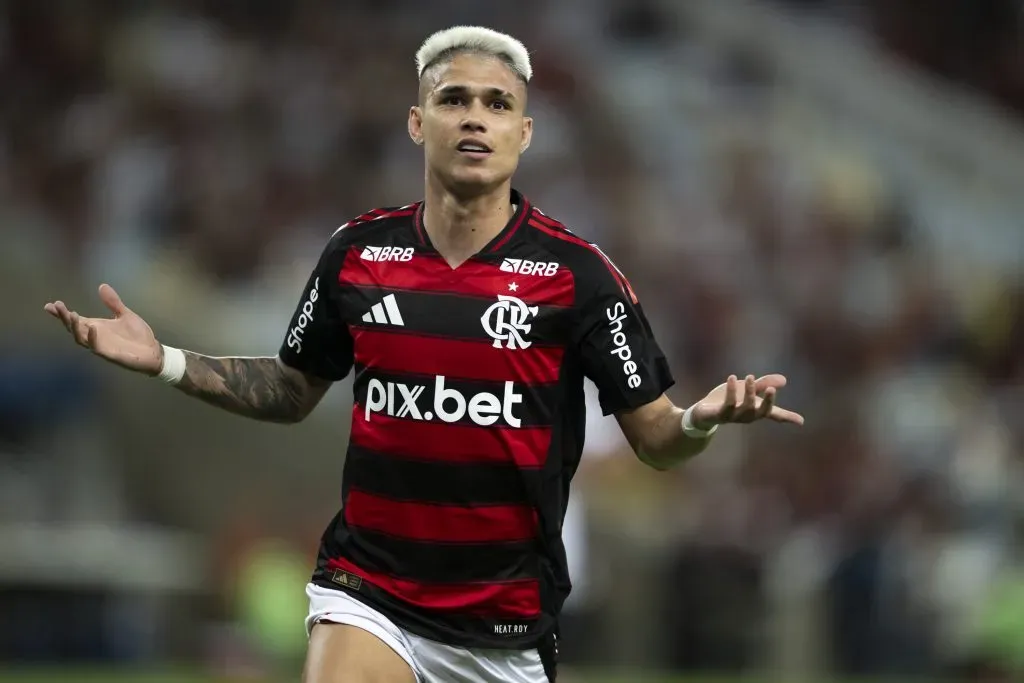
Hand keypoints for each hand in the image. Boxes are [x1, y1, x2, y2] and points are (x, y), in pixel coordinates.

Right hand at [44, 284, 162, 375]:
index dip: (62, 314)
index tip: (49, 305)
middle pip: (73, 328)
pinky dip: (93, 338)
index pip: (75, 319)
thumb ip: (113, 302)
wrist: (153, 352)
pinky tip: (93, 327)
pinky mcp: (110, 354)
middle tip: (56, 306)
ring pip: (81, 338)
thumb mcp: (125, 314)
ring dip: (75, 327)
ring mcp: (101, 346)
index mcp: (97, 327)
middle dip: (64, 318)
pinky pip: (97, 347)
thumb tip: (102, 285)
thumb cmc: (138, 335)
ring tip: (71, 314)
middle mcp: (95, 336)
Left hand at [689, 374, 803, 429]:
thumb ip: (763, 385)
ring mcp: (733, 416)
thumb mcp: (747, 390)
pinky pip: (727, 403)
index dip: (787, 417)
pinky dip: (730, 390)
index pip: (773, 414)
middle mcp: (746, 416)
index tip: (801, 421)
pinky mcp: (719, 413)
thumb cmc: (729, 402)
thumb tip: (784, 380)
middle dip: (766, 401)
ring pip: (744, 407)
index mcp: (755, 411)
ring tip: (749, 376)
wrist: (705, 412)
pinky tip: (731, 377)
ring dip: (748, 392)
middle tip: (769, 388)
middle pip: (759, 412)